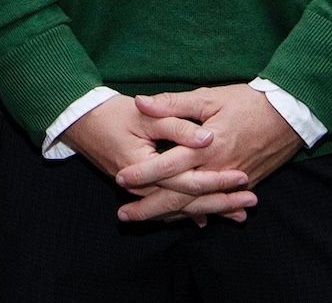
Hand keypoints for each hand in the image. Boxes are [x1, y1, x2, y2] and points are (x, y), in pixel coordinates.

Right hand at [59, 94, 255, 224]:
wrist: (80, 121)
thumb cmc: (111, 113)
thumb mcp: (143, 115)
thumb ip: (176, 125)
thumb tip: (207, 138)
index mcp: (144, 168)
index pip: (187, 180)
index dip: (216, 179)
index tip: (242, 176)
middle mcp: (142, 186)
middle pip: (187, 202)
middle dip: (221, 203)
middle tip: (251, 202)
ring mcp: (141, 190)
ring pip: (179, 208)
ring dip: (210, 210)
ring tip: (240, 213)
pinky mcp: (141, 189)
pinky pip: (168, 206)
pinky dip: (190, 212)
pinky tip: (209, 218)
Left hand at [114, 85, 301, 223]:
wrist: (288, 115)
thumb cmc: (246, 102)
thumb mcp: (208, 97)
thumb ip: (172, 104)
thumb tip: (140, 102)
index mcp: (206, 147)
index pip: (168, 166)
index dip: (143, 174)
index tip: (120, 179)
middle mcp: (218, 169)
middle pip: (180, 195)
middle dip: (150, 207)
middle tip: (124, 215)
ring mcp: (233, 181)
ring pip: (197, 204)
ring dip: (171, 215)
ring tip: (146, 219)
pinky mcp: (245, 184)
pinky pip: (216, 204)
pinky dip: (197, 212)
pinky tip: (182, 219)